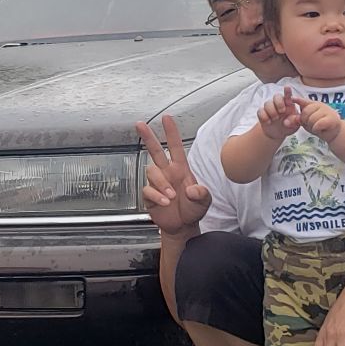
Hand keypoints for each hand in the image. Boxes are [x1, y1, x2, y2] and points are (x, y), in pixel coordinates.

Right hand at [135, 115, 210, 236]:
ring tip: (171, 197)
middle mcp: (167, 173)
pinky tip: (164, 202)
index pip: (175, 147)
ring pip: (152, 172)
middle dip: (148, 137)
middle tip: (140, 124)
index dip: (171, 132)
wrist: (183, 227)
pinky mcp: (149, 196)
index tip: (166, 118)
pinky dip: (156, 196)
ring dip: (161, 184)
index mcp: (181, 169)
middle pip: (155, 151)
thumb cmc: (193, 210)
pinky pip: (148, 190)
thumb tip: (191, 189)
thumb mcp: (204, 201)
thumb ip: (201, 194)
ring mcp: (157, 184)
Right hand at [257, 89, 305, 141]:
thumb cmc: (289, 125)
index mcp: (288, 104)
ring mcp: (270, 108)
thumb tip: (295, 118)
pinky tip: (268, 122)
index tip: (287, 87)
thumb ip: (296, 121)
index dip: (287, 91)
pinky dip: (264, 117)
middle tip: (282, 111)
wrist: (278, 132)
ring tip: (275, 119)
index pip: (288, 95)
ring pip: (267, 103)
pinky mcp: (262, 113)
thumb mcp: (295, 125)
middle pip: (276, 96)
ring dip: (272, 112)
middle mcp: (278, 103)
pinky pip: (260, 111)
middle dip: (279, 103)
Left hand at [298, 99, 344, 142]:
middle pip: (306, 112)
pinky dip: (317, 129)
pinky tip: (320, 129)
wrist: (334, 133)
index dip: (298, 100)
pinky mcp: (332, 118)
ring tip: (317, 127)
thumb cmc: (319, 126)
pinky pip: (318, 124)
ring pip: (312, 119)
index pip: (304, 102)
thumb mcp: (308, 121)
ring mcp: (327, 110)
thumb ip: (301, 118)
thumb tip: (295, 118)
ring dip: (312, 126)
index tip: (292, 99)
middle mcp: (320, 105)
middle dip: (305, 121)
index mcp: (314, 104)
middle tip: (311, 124)